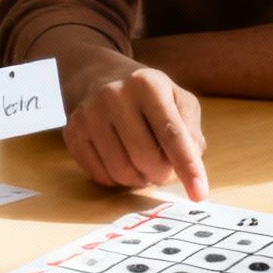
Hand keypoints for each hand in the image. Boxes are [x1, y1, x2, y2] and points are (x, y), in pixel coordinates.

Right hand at [64, 64, 208, 199]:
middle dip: (162, 174)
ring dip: (140, 179)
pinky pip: (99, 175)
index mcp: (148, 84)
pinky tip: (123, 164)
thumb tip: (190, 161)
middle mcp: (115, 95)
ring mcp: (89, 113)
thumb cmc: (149, 96)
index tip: (199, 194)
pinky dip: (117, 180)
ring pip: (121, 171)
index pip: (172, 134)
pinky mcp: (73, 132)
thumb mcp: (178, 100)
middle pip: (146, 157)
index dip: (188, 167)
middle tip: (164, 169)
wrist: (101, 78)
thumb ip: (191, 130)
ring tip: (144, 166)